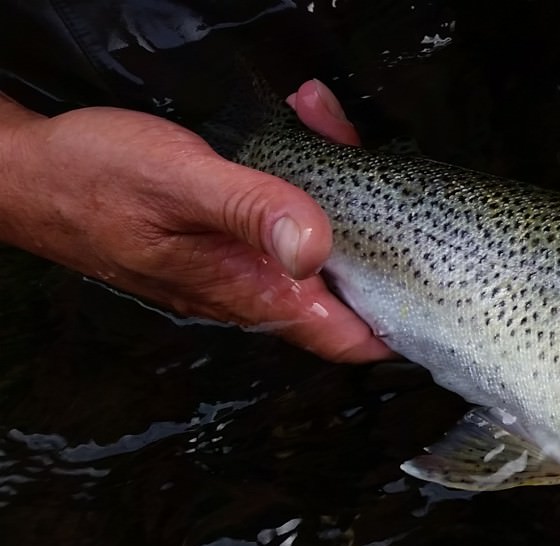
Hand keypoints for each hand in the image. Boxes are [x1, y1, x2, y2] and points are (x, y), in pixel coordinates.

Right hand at [0, 84, 383, 360]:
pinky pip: (284, 217)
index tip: (442, 287)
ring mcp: (240, 268)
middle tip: (364, 148)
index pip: (351, 337)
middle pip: (347, 279)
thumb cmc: (92, 178)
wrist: (24, 173)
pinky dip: (300, 176)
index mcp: (252, 293)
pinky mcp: (227, 239)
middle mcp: (253, 291)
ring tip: (322, 118)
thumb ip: (252, 212)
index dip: (404, 321)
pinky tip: (295, 123)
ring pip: (318, 242)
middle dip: (374, 222)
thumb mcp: (181, 183)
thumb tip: (316, 248)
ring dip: (336, 184)